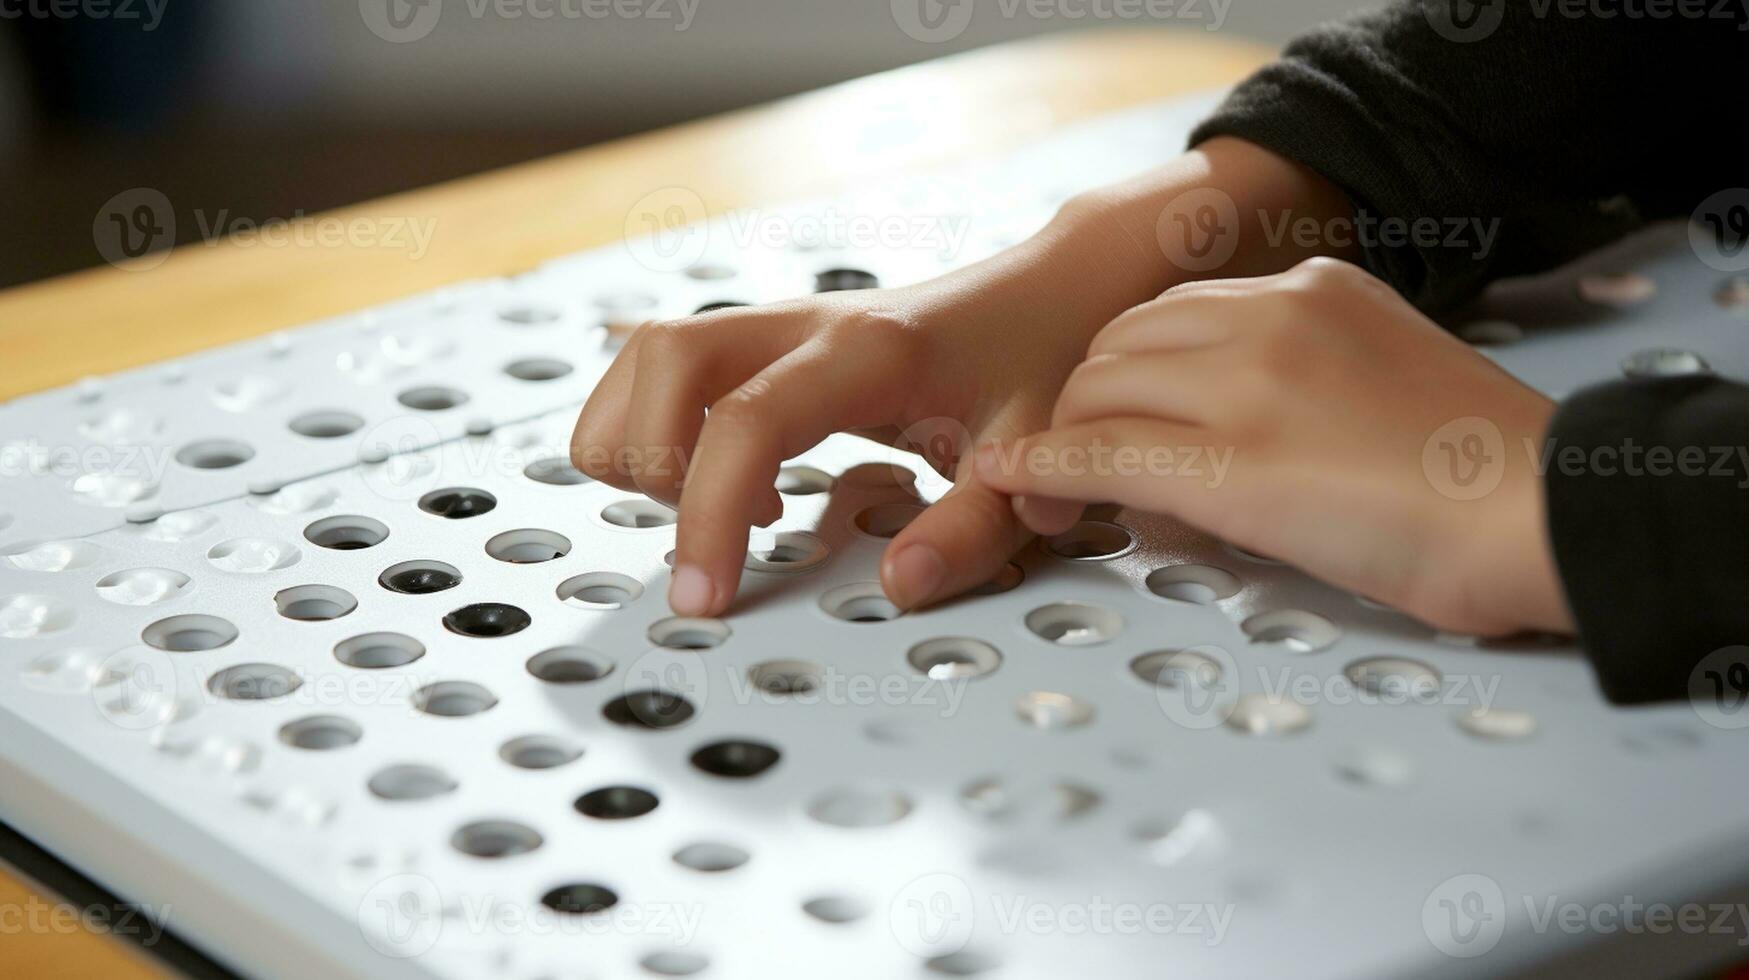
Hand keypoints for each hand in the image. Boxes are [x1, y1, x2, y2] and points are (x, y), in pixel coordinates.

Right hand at [570, 227, 1133, 617]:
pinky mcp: (770, 342)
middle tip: (708, 543)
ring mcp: (781, 324)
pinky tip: (737, 483)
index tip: (704, 596)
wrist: (1051, 291)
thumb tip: (898, 587)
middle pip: (663, 359)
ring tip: (719, 511)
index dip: (707, 513)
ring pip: (648, 355)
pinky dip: (662, 428)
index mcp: (869, 352)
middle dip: (650, 463)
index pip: (748, 421)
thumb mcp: (1031, 461)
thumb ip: (972, 529)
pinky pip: (669, 367)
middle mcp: (807, 323)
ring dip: (643, 441)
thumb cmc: (1042, 365)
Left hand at [975, 257, 1574, 635]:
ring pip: (1099, 391)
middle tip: (1085, 461)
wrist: (1542, 511)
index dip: (1128, 372)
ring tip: (1074, 494)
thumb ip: (1290, 381)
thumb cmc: (1478, 474)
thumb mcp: (1376, 379)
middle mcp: (1271, 316)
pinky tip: (1013, 483)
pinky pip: (1099, 453)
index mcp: (1311, 289)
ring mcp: (1249, 384)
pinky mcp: (1234, 464)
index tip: (1115, 414)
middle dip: (1088, 402)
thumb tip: (1203, 434)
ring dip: (1071, 440)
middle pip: (1119, 344)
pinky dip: (1043, 468)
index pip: (1172, 313)